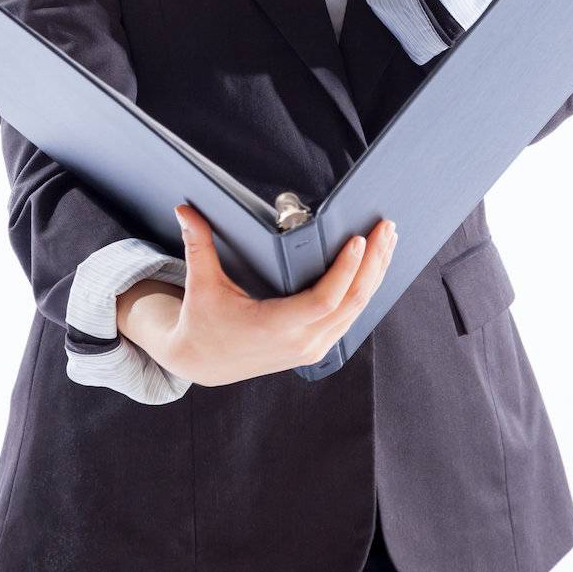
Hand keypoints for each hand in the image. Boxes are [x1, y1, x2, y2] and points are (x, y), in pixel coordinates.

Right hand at [137, 204, 397, 386]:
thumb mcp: (200, 284)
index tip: (358, 240)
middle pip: (351, 302)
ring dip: (375, 274)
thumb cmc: (203, 322)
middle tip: (386, 227)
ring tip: (388, 240)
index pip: (324, 300)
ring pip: (357, 310)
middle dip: (373, 263)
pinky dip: (364, 289)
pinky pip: (350, 317)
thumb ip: (197, 245)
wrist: (203, 362)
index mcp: (274, 328)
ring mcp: (312, 348)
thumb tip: (184, 208)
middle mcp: (300, 342)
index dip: (346, 270)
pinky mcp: (317, 347)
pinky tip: (374, 266)